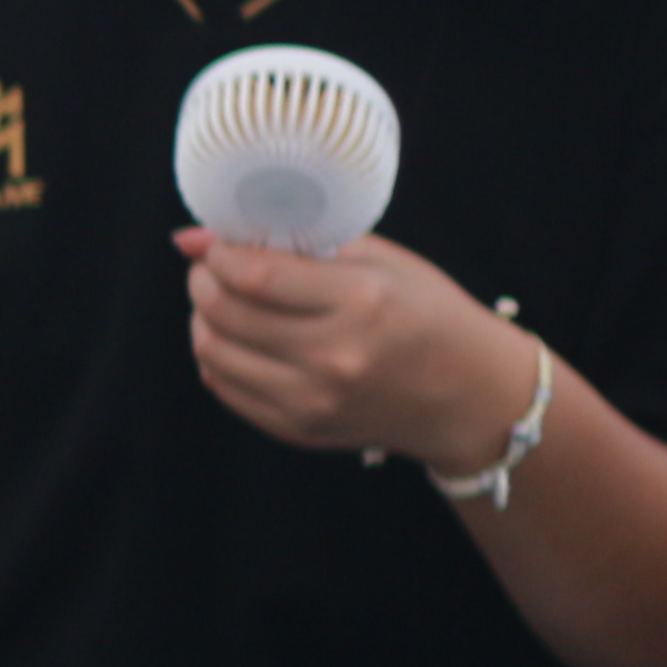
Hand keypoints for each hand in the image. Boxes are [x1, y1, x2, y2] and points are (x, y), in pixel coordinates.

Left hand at [179, 229, 533, 469]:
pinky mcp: (299, 430)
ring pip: (213, 353)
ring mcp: (313, 401)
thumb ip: (300, 242)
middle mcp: (334, 357)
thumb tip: (197, 236)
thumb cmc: (429, 315)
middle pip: (224, 313)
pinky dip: (220, 357)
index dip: (219, 253)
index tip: (216, 243)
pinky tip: (241, 338)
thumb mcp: (383, 262)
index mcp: (361, 301)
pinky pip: (226, 388)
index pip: (255, 275)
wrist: (470, 396)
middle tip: (212, 268)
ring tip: (224, 301)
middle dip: (203, 281)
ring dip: (204, 319)